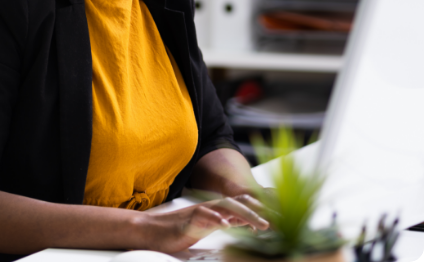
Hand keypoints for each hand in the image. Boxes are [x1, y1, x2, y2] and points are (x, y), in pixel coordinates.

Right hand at [143, 194, 268, 253]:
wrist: (152, 230)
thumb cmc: (180, 230)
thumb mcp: (208, 227)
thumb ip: (225, 221)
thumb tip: (245, 222)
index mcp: (218, 210)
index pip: (243, 204)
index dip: (261, 206)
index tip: (281, 212)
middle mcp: (211, 208)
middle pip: (239, 203)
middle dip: (259, 210)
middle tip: (278, 221)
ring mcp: (200, 211)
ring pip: (225, 207)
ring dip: (244, 214)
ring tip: (260, 224)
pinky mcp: (188, 219)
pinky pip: (203, 216)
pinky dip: (215, 219)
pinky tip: (225, 225)